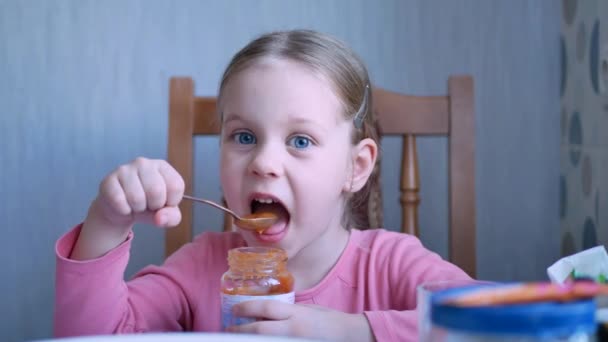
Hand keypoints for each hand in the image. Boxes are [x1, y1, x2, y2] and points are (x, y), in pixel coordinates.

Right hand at [71, 157, 184, 259]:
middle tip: (148, 204)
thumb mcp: (166, 214)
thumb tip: (160, 218)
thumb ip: (172, 217)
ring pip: (137, 198)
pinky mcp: (108, 180)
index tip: (163, 202)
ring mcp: (125, 169)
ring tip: (136, 204)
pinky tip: (124, 205)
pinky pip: (119, 201)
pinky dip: (124, 210)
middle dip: (154, 206)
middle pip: (157, 191)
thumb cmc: (148, 206)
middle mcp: (144, 163)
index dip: (171, 202)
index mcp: (163, 167)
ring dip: (138, 209)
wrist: (122, 210)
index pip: (176, 186)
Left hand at [227, 300, 374, 341]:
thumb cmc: (329, 321)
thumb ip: (289, 311)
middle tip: (229, 329)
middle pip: (261, 330)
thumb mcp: (308, 310)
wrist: (349, 336)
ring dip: (249, 341)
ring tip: (238, 339)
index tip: (234, 309)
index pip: (267, 308)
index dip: (247, 308)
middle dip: (241, 330)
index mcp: (297, 314)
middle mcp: (294, 329)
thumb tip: (265, 312)